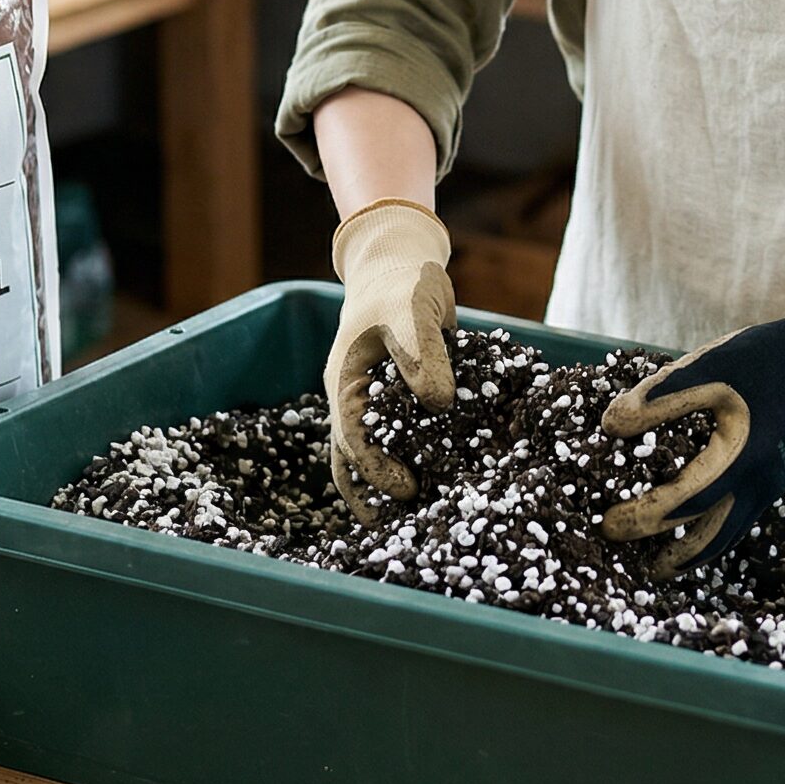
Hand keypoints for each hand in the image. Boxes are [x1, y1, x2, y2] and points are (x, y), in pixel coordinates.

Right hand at [325, 197, 456, 518]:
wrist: (402, 263)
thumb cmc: (402, 284)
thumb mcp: (413, 313)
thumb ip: (423, 355)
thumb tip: (438, 404)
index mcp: (346, 381)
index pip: (353, 438)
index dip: (377, 468)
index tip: (407, 489)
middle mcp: (353, 397)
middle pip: (350, 457)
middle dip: (373, 491)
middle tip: (405, 521)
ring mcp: (371, 400)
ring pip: (365, 453)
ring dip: (380, 484)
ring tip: (406, 517)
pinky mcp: (395, 398)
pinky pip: (395, 436)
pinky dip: (407, 458)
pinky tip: (431, 478)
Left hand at [599, 283, 784, 576]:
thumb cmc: (759, 362)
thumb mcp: (707, 367)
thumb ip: (661, 396)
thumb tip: (610, 425)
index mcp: (739, 455)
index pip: (685, 501)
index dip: (644, 516)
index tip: (608, 524)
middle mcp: (757, 482)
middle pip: (710, 538)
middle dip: (666, 554)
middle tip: (624, 551)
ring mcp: (767, 487)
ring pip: (727, 536)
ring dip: (690, 555)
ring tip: (654, 563)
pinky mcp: (770, 483)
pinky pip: (738, 521)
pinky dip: (710, 535)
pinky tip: (688, 532)